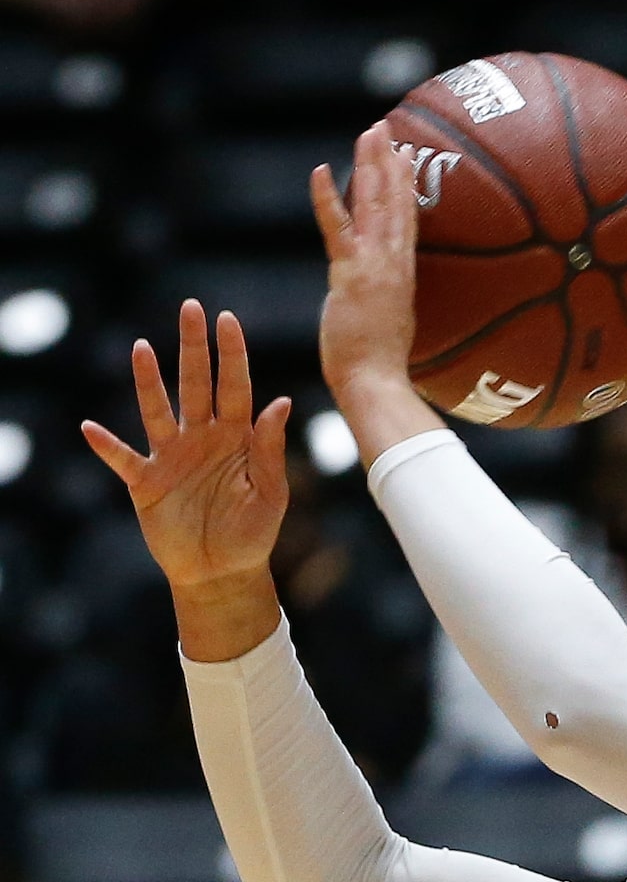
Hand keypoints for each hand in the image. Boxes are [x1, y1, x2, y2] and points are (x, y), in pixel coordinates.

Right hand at [83, 302, 291, 595]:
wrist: (223, 572)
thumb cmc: (253, 533)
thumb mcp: (271, 492)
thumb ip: (270, 449)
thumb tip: (281, 402)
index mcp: (237, 438)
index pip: (236, 387)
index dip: (232, 354)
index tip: (228, 320)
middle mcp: (202, 438)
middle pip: (196, 384)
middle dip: (194, 348)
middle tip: (190, 308)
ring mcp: (171, 457)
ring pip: (157, 410)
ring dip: (148, 381)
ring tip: (142, 348)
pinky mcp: (146, 482)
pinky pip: (121, 459)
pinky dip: (107, 446)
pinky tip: (91, 428)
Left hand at [310, 124, 444, 456]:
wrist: (376, 385)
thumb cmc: (381, 369)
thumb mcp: (392, 327)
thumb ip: (388, 304)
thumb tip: (387, 302)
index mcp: (403, 274)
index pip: (406, 220)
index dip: (404, 185)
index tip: (402, 155)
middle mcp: (394, 264)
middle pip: (395, 202)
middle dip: (389, 162)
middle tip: (385, 127)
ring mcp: (375, 267)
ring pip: (375, 206)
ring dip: (372, 166)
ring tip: (370, 133)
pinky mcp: (351, 275)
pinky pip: (338, 229)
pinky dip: (330, 199)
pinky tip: (324, 169)